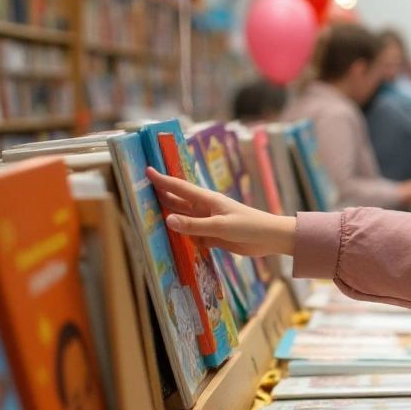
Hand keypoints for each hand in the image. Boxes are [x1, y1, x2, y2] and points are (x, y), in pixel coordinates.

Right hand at [146, 167, 295, 256]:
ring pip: (183, 218)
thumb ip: (195, 225)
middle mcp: (205, 209)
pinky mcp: (212, 236)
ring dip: (169, 216)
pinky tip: (171, 238)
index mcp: (207, 200)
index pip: (179, 187)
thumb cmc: (248, 226)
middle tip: (141, 191)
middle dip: (161, 196)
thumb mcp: (220, 226)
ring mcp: (208, 222)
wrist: (269, 238)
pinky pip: (192, 235)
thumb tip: (168, 220)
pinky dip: (182, 236)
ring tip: (150, 213)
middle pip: (178, 201)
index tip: (147, 171)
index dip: (163, 180)